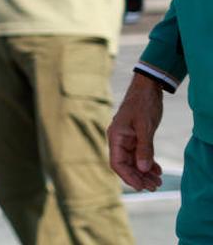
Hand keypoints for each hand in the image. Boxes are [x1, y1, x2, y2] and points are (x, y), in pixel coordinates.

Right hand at [108, 73, 164, 190]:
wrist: (147, 88)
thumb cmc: (143, 104)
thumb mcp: (145, 126)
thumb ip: (144, 148)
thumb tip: (143, 169)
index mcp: (116, 136)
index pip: (117, 163)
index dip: (129, 176)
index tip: (141, 187)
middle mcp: (119, 139)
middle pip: (126, 164)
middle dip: (139, 177)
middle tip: (155, 186)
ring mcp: (127, 139)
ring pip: (134, 161)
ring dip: (145, 172)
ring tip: (158, 181)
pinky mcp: (136, 137)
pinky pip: (140, 154)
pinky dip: (148, 163)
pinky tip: (157, 170)